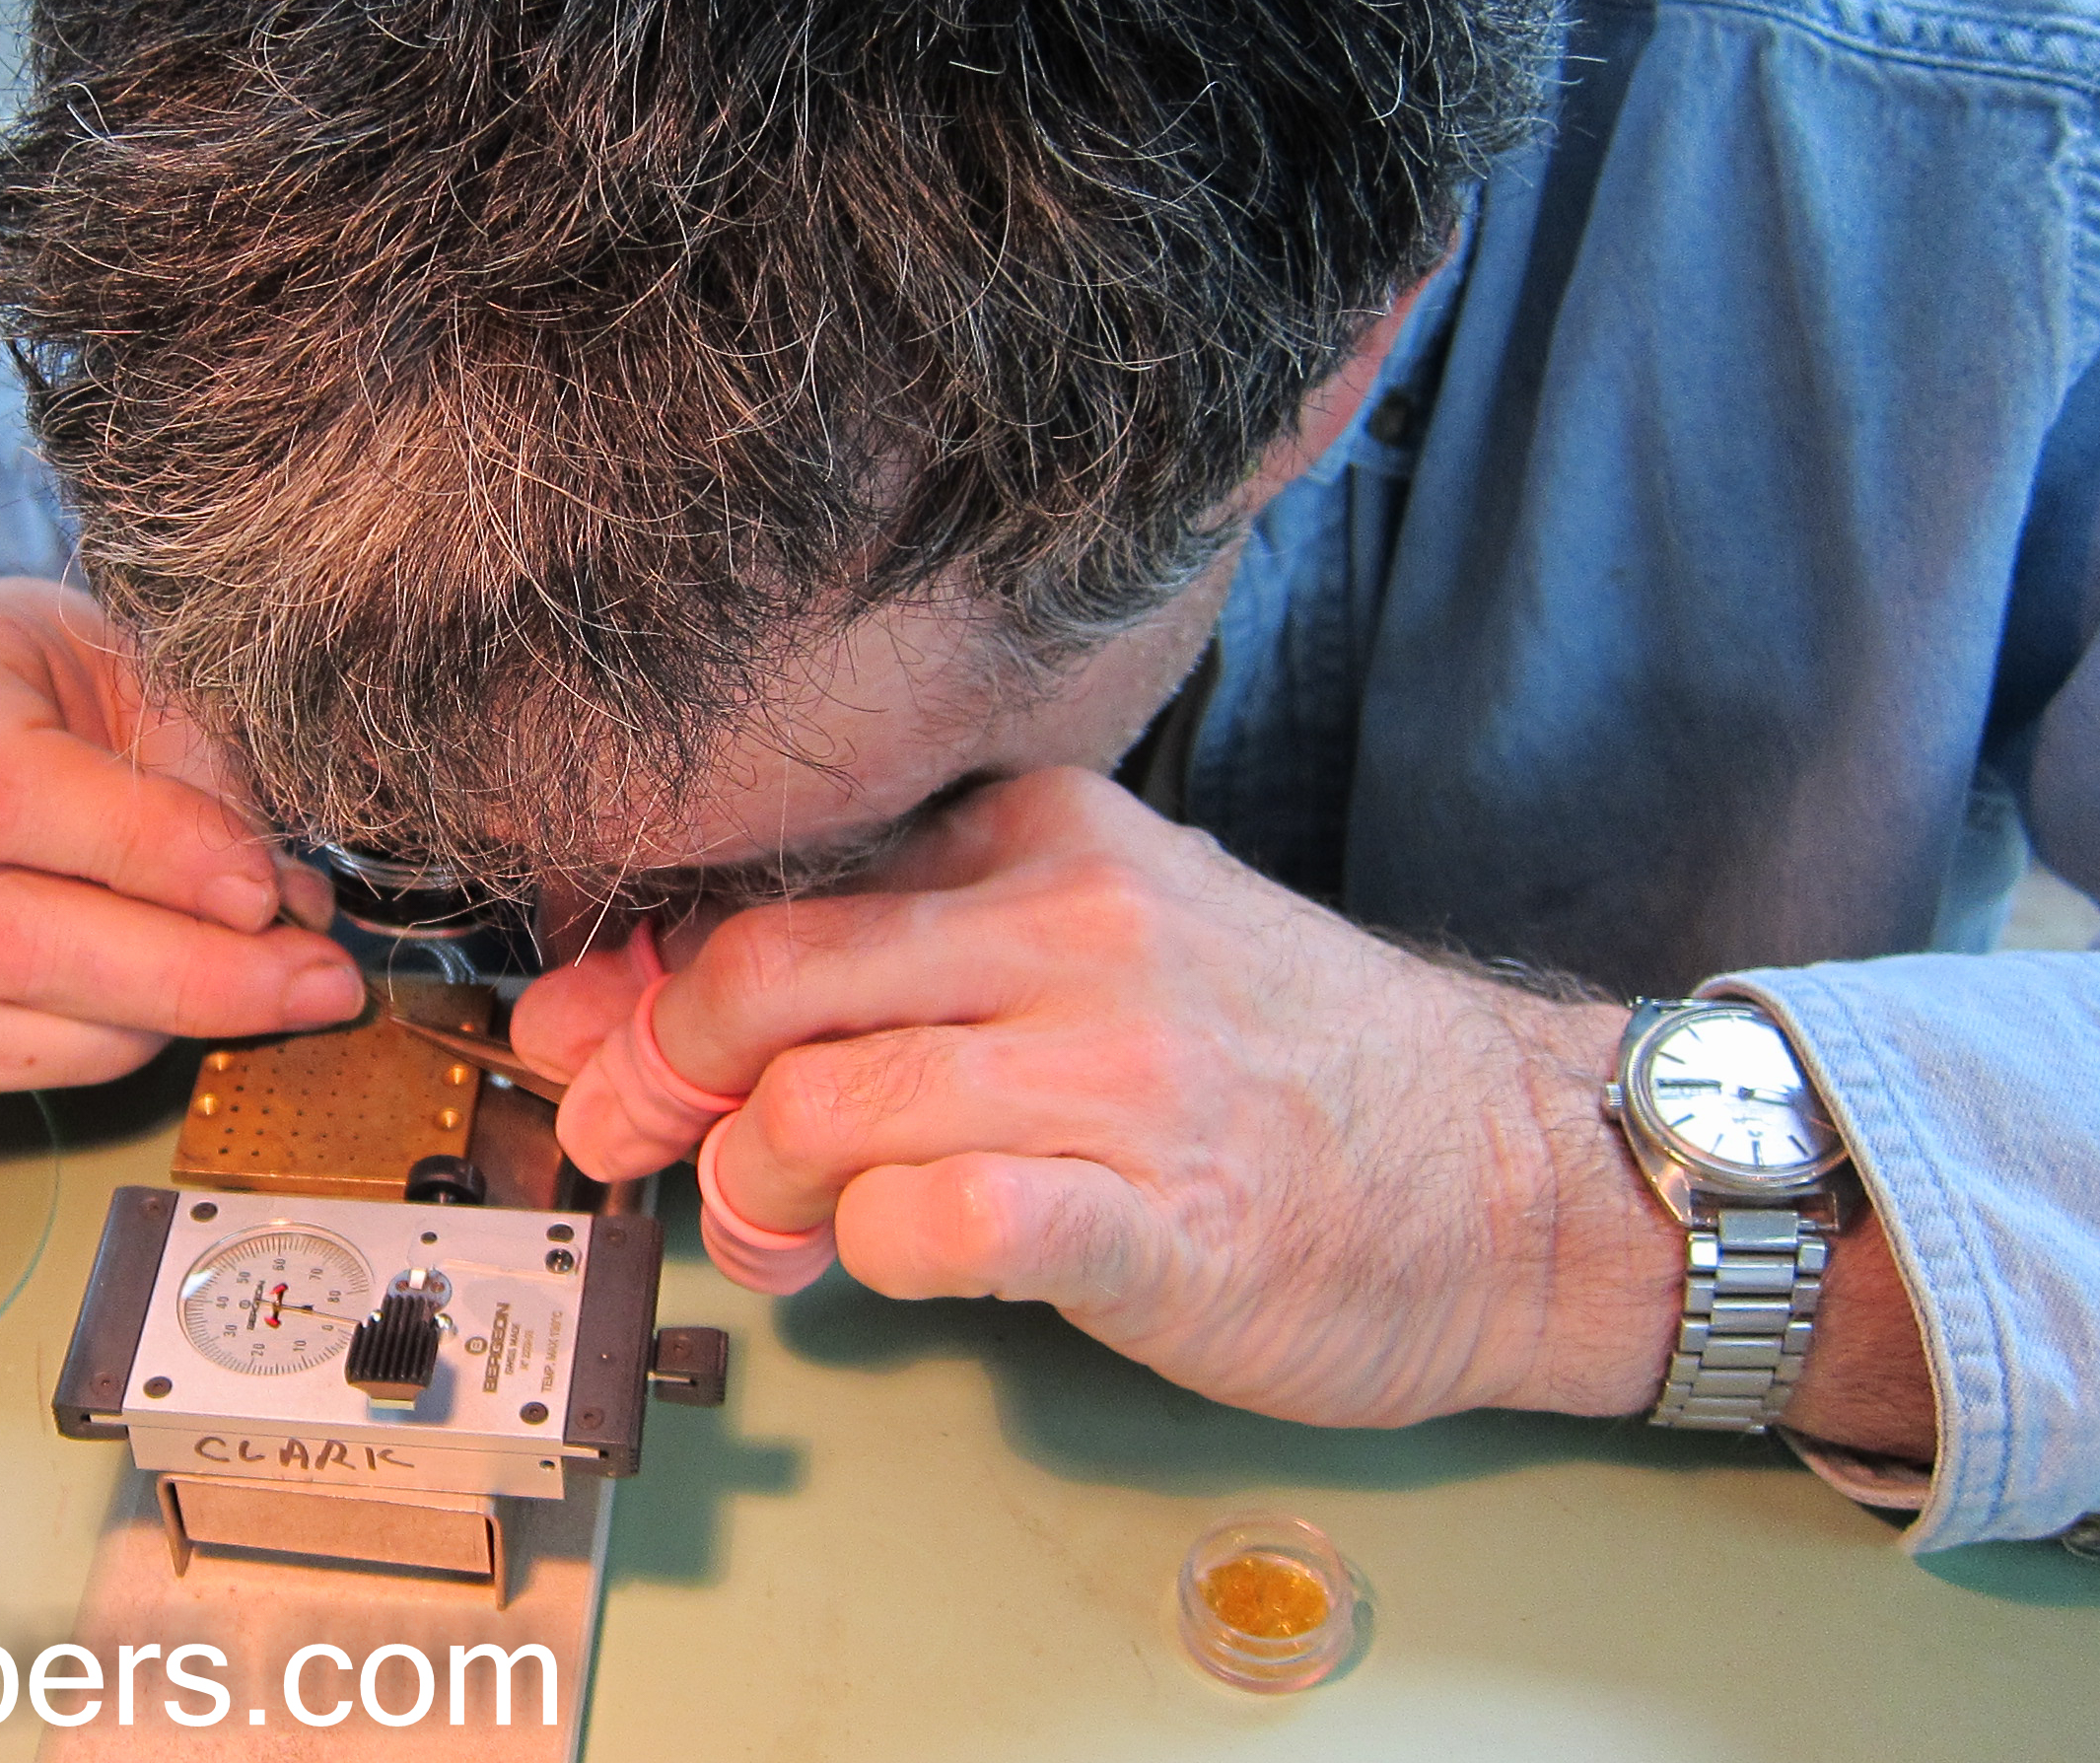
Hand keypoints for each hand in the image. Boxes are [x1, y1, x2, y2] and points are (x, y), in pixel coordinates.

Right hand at [0, 579, 366, 1162]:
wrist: (1, 691)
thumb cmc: (88, 685)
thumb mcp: (165, 673)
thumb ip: (218, 788)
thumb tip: (283, 918)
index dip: (147, 857)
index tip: (261, 892)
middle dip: (180, 980)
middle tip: (304, 980)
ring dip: (109, 1044)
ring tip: (205, 1003)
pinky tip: (39, 1070)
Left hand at [518, 768, 1678, 1427]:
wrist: (1515, 1172)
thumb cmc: (1288, 1069)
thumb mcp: (1102, 940)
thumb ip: (918, 956)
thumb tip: (675, 1002)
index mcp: (1041, 835)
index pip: (779, 876)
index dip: (640, 970)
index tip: (584, 1033)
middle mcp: (1072, 925)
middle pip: (762, 977)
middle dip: (659, 1073)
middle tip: (640, 1140)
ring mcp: (1119, 1068)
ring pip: (824, 1105)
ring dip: (757, 1188)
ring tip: (778, 1232)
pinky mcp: (1158, 1216)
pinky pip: (945, 1221)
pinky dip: (871, 1256)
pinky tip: (885, 1263)